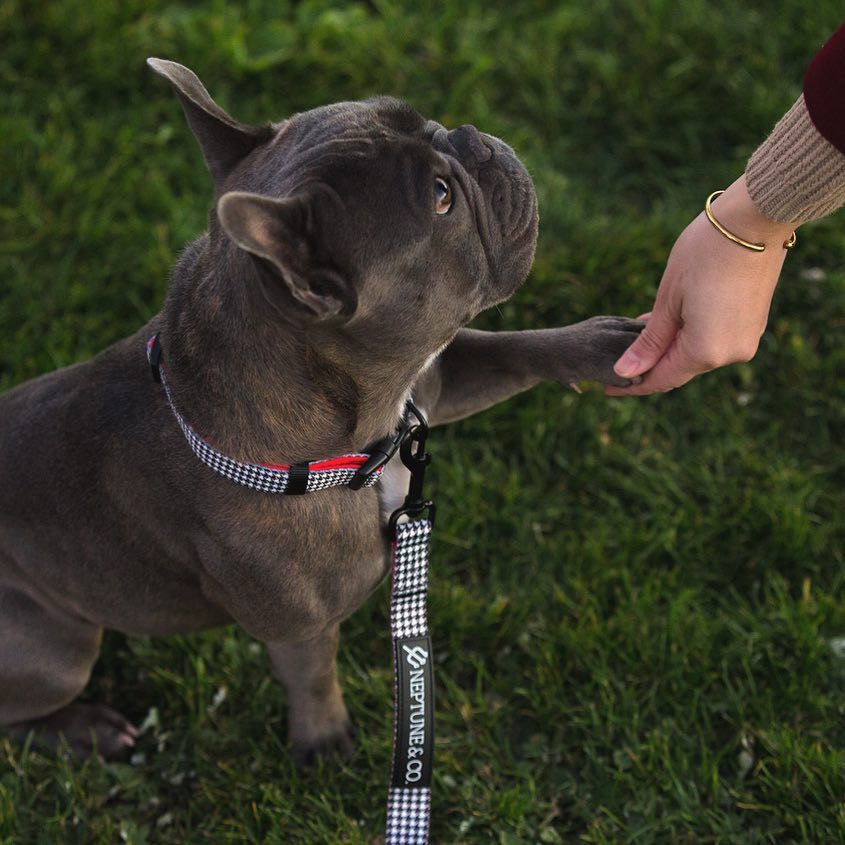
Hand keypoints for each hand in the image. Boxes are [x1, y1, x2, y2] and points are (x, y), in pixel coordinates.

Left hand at [606, 176, 796, 395]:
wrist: (756, 218)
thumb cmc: (705, 253)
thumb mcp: (668, 299)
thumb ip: (649, 342)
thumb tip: (625, 373)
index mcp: (706, 351)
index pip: (662, 380)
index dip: (632, 385)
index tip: (607, 388)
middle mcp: (730, 354)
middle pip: (680, 369)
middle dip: (650, 364)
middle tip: (620, 356)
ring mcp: (745, 340)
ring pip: (696, 354)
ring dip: (669, 348)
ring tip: (639, 332)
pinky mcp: (752, 324)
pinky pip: (713, 340)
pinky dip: (689, 336)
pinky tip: (667, 322)